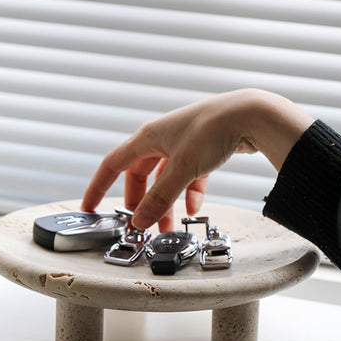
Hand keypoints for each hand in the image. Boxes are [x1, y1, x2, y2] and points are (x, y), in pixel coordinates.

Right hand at [81, 89, 313, 230]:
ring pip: (165, 179)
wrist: (252, 114)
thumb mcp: (181, 168)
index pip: (113, 165)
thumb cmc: (213, 130)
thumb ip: (159, 198)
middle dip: (140, 202)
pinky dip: (189, 193)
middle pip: (140, 176)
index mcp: (147, 138)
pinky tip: (195, 208)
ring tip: (168, 226)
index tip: (89, 207)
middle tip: (140, 224)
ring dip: (165, 203)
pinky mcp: (202, 150)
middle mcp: (161, 138)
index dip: (98, 186)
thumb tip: (140, 220)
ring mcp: (182, 144)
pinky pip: (188, 176)